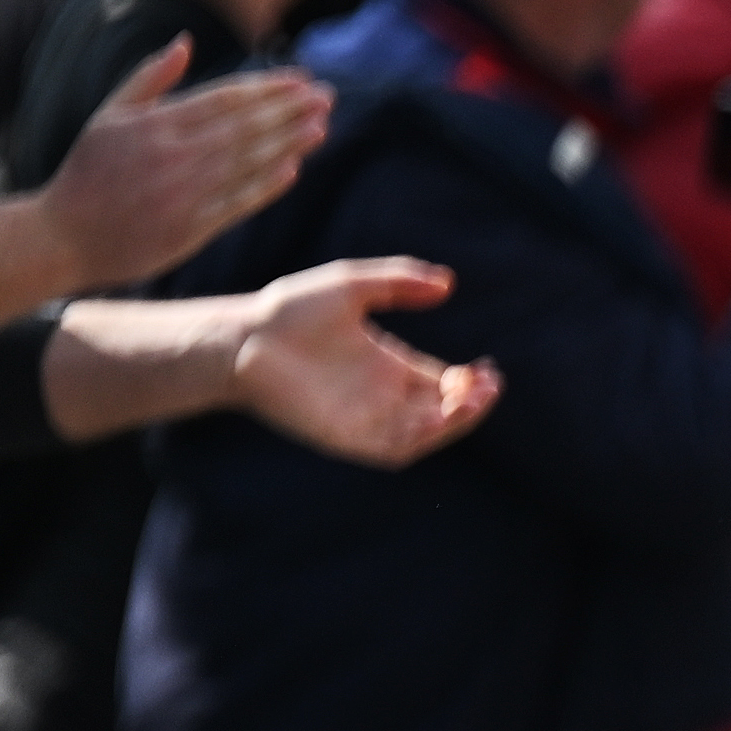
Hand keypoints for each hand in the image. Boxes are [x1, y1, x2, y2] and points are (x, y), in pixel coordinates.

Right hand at [36, 41, 331, 293]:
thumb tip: (185, 42)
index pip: (224, 99)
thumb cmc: (87, 172)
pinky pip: (236, 203)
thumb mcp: (109, 116)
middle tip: (327, 96)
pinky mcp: (190, 228)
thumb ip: (150, 79)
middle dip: (289, 110)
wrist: (65, 236)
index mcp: (154, 124)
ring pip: (247, 162)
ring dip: (288, 142)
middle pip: (244, 127)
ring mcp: (183, 193)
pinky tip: (293, 169)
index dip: (267, 88)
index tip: (301, 79)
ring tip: (322, 125)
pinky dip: (265, 186)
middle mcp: (172, 155)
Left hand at [215, 260, 499, 464]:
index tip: (487, 368)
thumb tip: (448, 283)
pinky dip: (423, 440)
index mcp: (391, 366)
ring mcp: (367, 419)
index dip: (472, 383)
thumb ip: (399, 281)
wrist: (243, 338)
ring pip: (427, 433)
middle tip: (486, 384)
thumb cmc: (290, 310)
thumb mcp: (352, 284)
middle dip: (474, 403)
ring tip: (470, 400)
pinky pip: (395, 449)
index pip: (445, 383)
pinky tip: (438, 418)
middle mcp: (384, 397)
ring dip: (456, 423)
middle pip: (444, 411)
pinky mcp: (348, 437)